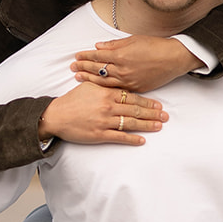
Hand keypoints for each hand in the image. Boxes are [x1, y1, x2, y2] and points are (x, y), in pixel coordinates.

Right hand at [38, 81, 167, 145]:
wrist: (57, 115)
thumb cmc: (72, 100)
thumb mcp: (89, 86)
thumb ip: (104, 83)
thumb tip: (117, 81)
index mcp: (107, 94)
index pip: (132, 98)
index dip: (147, 102)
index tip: (158, 104)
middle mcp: (108, 107)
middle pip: (135, 110)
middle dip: (152, 113)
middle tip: (165, 116)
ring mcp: (105, 122)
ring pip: (131, 123)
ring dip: (147, 125)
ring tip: (159, 126)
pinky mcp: (100, 135)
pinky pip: (120, 137)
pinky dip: (132, 139)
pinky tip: (142, 140)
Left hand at [71, 35, 202, 92]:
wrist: (174, 58)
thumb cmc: (156, 46)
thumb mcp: (133, 40)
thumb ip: (114, 45)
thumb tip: (98, 46)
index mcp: (121, 55)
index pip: (98, 55)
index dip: (86, 56)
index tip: (77, 56)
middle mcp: (122, 69)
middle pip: (97, 69)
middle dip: (83, 67)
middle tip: (72, 67)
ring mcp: (128, 81)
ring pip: (104, 81)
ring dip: (89, 79)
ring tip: (78, 77)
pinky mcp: (135, 88)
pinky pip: (116, 89)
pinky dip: (104, 87)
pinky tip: (97, 87)